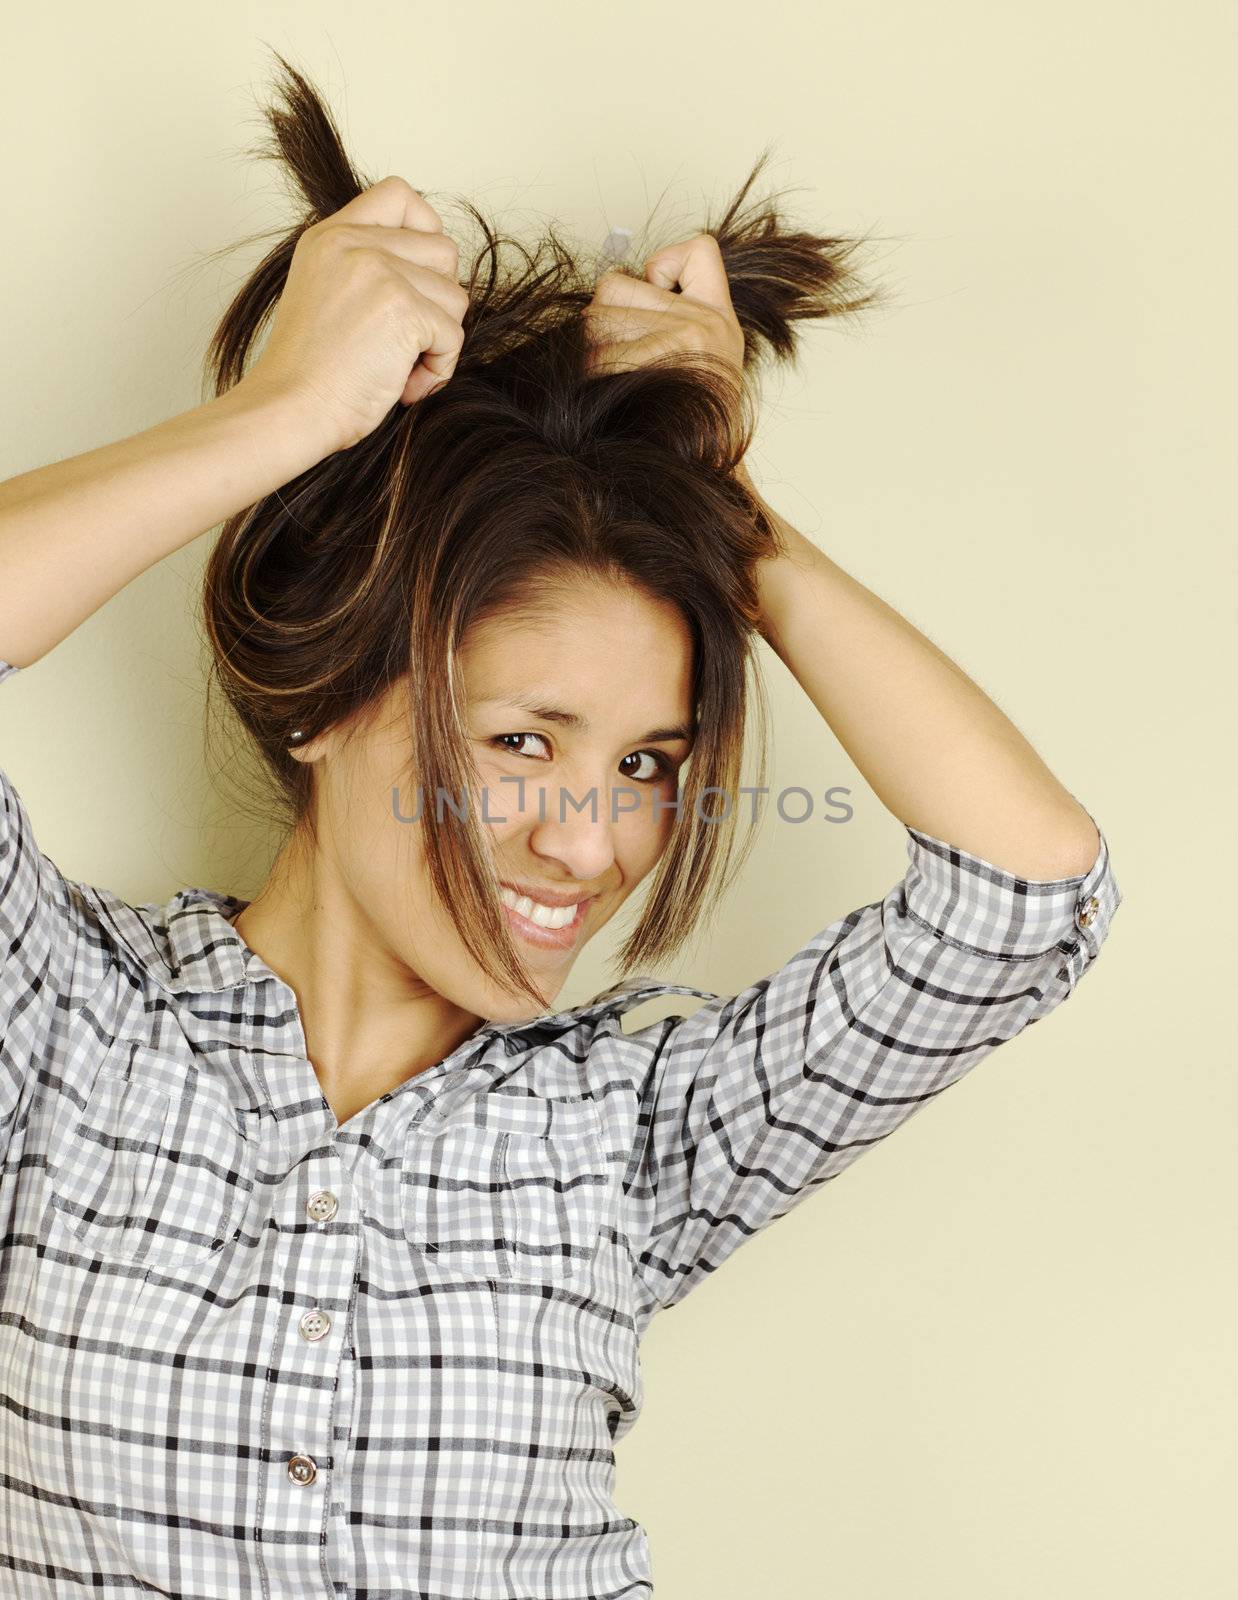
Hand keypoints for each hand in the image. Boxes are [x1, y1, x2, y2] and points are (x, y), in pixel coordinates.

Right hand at [240, 175, 469, 454]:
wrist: (289, 408)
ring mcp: (379, 272)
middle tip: (404, 339)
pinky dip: (438, 370)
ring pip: (455, 297)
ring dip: (437, 341)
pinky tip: (403, 387)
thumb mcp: (324, 294)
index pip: (398, 194)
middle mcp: (354, 244)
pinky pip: (453, 336)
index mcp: (331, 236)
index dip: (425, 228)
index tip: (419, 273)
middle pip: (442, 251)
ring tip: (398, 368)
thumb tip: (433, 272)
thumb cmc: (307, 373)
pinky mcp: (403, 309)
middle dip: (437, 300)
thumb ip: (365, 270)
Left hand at [581, 232, 745, 421]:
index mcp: (718, 315)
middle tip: (620, 357)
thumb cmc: (694, 420)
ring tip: (613, 379)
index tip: (659, 294)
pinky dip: (590, 375)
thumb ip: (673, 318)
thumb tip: (606, 298)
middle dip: (605, 321)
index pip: (698, 250)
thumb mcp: (707, 359)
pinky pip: (596, 353)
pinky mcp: (657, 362)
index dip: (664, 266)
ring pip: (596, 319)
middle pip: (614, 286)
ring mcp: (682, 339)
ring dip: (591, 351)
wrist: (703, 472)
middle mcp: (702, 321)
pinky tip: (609, 392)